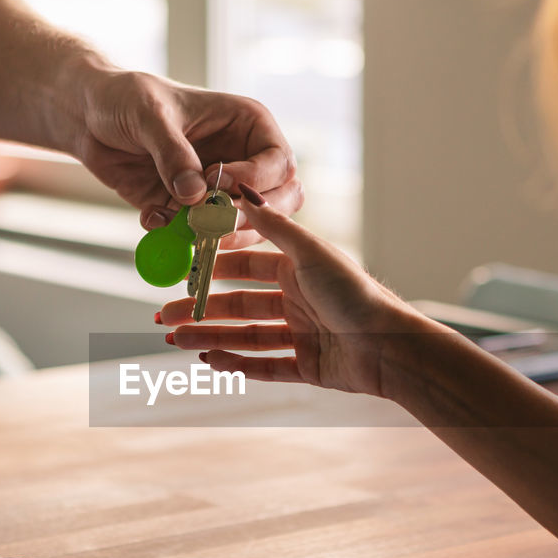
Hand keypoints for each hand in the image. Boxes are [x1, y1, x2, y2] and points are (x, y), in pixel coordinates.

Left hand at [77, 70, 302, 245]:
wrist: (88, 116)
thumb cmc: (125, 97)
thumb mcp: (149, 115)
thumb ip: (173, 154)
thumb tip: (196, 195)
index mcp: (248, 126)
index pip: (278, 163)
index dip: (255, 179)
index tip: (218, 181)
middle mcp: (243, 160)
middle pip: (279, 202)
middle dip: (250, 217)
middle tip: (213, 222)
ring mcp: (219, 191)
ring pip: (247, 228)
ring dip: (218, 235)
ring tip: (182, 227)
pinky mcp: (191, 212)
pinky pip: (200, 237)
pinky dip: (179, 239)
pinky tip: (152, 219)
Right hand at [156, 184, 437, 395]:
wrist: (391, 347)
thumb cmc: (355, 294)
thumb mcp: (310, 253)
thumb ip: (274, 226)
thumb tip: (241, 190)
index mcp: (299, 271)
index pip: (246, 268)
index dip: (213, 271)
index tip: (182, 272)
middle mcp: (299, 301)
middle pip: (240, 306)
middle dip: (202, 310)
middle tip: (166, 315)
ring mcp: (302, 335)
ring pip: (246, 337)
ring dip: (211, 338)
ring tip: (177, 340)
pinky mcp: (308, 367)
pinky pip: (266, 366)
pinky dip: (238, 364)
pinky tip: (210, 361)